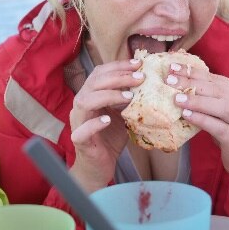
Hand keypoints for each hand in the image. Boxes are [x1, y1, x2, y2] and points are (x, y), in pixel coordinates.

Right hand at [69, 59, 142, 191]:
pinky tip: (108, 120)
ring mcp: (78, 122)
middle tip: (140, 78)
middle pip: (94, 83)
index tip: (138, 64)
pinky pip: (82, 130)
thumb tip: (150, 83)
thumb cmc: (110, 137)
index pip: (100, 73)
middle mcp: (81, 105)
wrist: (100, 165)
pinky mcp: (79, 141)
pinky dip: (94, 123)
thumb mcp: (123, 114)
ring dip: (108, 96)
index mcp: (91, 95)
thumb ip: (130, 100)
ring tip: (129, 97)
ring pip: (85, 101)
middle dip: (118, 78)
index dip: (118, 66)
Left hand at [168, 64, 228, 194]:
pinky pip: (219, 127)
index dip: (194, 72)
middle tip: (170, 80)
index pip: (216, 79)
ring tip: (177, 98)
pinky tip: (187, 115)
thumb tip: (180, 85)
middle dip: (192, 83)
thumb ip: (211, 99)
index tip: (173, 68)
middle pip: (218, 90)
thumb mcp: (224, 114)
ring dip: (198, 101)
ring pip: (222, 106)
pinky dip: (202, 119)